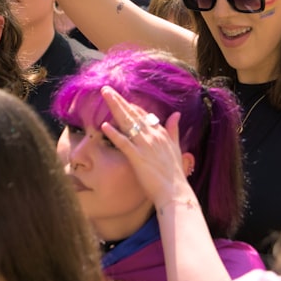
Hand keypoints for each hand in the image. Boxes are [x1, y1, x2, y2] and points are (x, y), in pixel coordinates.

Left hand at [98, 86, 193, 207]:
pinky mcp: (137, 158)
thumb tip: (177, 114)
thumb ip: (174, 130)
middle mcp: (153, 136)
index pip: (143, 114)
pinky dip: (114, 133)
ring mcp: (145, 146)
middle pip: (133, 114)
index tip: (119, 97)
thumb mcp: (176, 147)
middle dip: (119, 100)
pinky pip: (124, 143)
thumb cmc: (174, 173)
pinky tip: (104, 125)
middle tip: (106, 89)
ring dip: (115, 108)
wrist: (175, 192)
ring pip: (127, 122)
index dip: (130, 105)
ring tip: (104, 96)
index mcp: (161, 133)